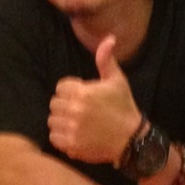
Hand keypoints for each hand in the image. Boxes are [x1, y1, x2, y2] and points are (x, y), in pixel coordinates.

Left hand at [48, 36, 140, 163]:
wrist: (132, 139)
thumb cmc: (124, 107)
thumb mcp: (117, 81)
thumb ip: (106, 60)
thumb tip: (108, 38)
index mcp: (83, 93)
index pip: (61, 87)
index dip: (71, 91)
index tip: (82, 97)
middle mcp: (75, 110)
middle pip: (54, 104)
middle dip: (65, 106)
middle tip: (79, 110)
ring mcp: (72, 129)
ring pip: (52, 121)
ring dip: (61, 121)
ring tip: (76, 122)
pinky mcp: (72, 145)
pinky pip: (54, 137)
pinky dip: (61, 137)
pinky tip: (74, 134)